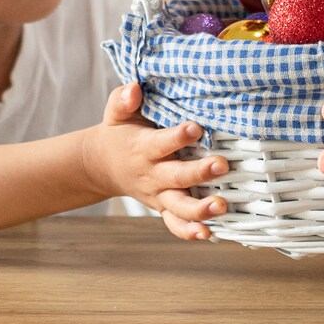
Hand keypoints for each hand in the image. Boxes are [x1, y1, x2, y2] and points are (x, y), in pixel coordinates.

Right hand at [87, 84, 228, 240]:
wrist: (102, 165)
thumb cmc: (119, 133)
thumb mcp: (116, 114)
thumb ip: (123, 100)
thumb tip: (134, 89)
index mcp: (142, 149)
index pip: (161, 143)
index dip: (178, 136)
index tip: (196, 128)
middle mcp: (152, 175)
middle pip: (176, 176)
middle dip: (199, 173)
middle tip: (222, 165)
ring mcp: (158, 195)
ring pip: (179, 206)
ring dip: (200, 209)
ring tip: (221, 206)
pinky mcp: (163, 207)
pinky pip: (174, 224)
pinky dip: (188, 231)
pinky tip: (207, 234)